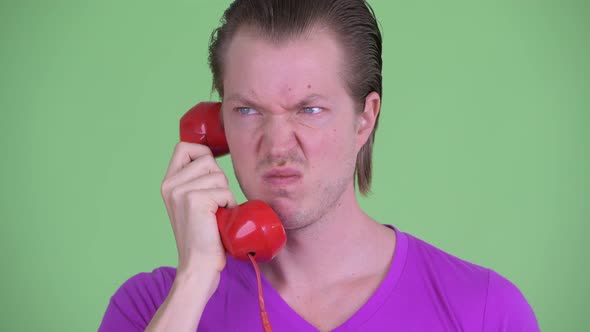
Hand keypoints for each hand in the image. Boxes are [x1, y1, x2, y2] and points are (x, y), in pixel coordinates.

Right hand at [160, 142, 236, 276]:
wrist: (199, 265)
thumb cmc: (204, 235)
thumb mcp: (192, 203)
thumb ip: (195, 181)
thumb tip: (213, 159)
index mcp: (168, 183)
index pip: (184, 147)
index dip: (203, 153)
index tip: (211, 172)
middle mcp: (170, 184)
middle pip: (207, 158)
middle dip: (219, 177)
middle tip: (214, 202)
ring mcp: (180, 191)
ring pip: (218, 175)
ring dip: (225, 193)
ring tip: (216, 212)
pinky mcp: (195, 200)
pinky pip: (224, 190)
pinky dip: (229, 204)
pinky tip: (220, 219)